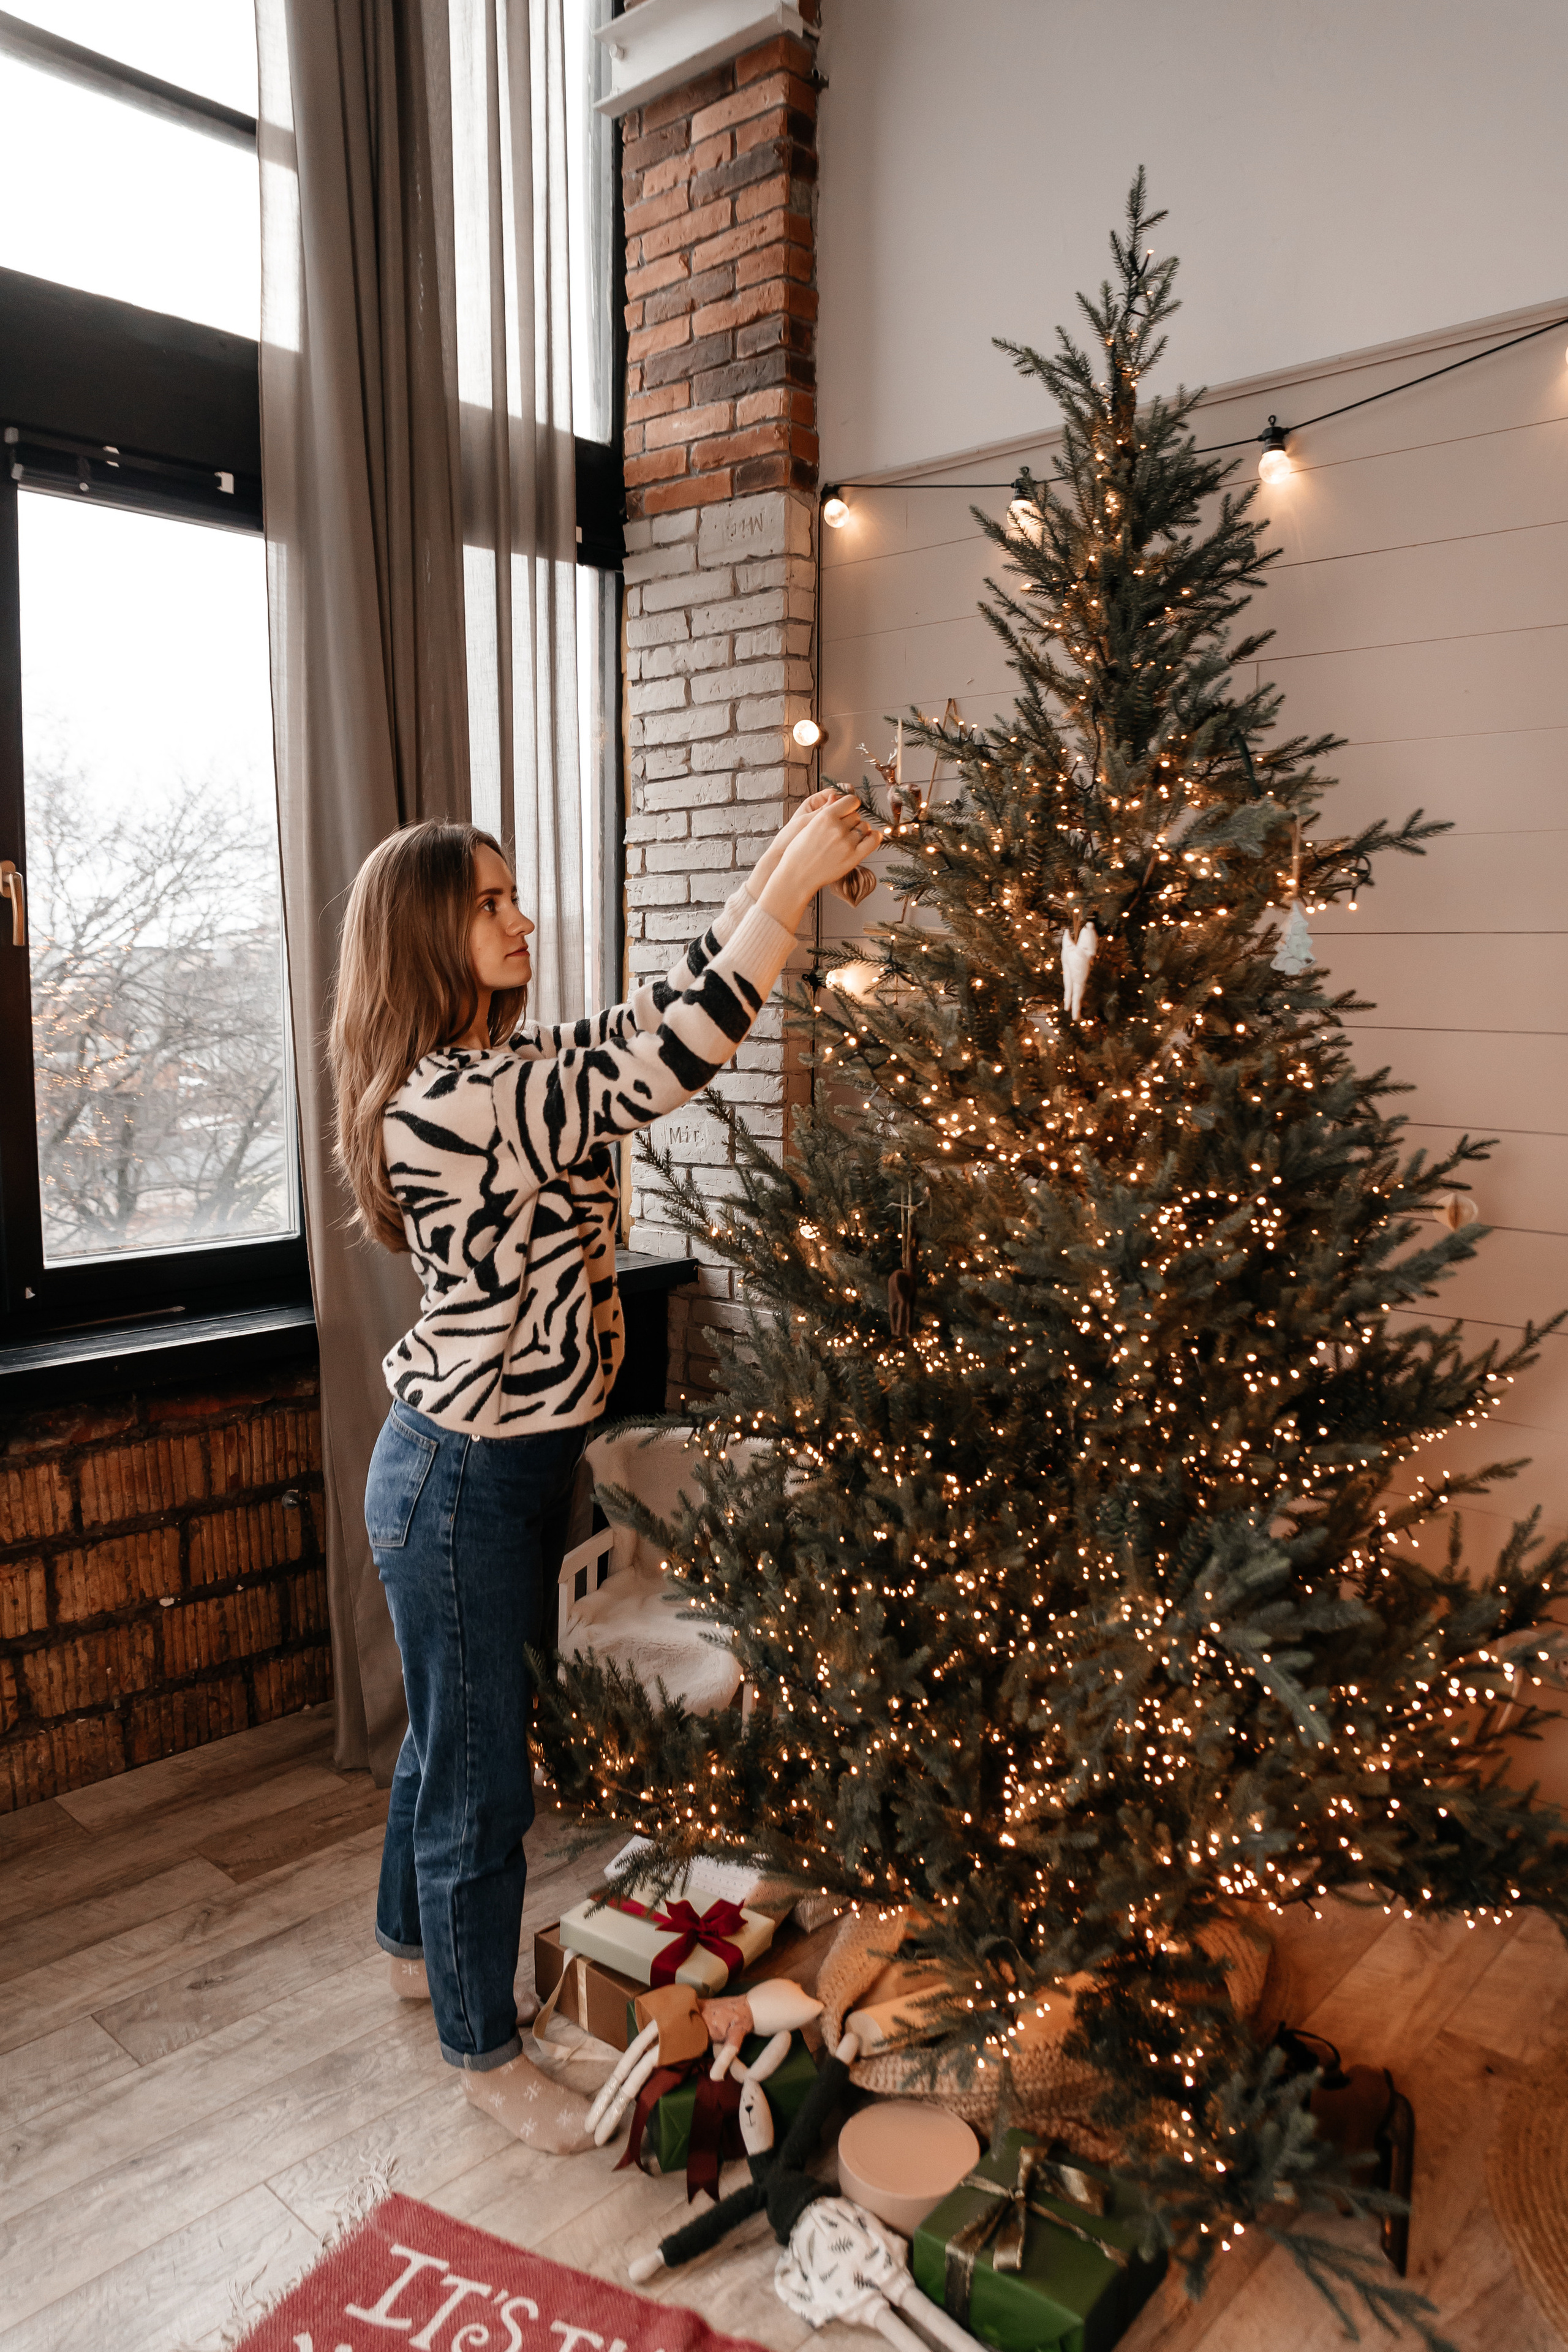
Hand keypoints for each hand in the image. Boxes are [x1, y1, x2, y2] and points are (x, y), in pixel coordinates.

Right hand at [754, 795, 884, 930]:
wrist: (797, 876)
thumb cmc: (799, 852)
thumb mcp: (807, 825)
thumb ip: (825, 812)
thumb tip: (836, 796)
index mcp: (826, 817)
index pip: (851, 801)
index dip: (850, 805)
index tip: (848, 810)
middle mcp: (838, 828)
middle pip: (856, 816)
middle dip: (851, 821)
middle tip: (842, 831)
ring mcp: (847, 843)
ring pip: (864, 827)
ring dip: (859, 830)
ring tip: (848, 839)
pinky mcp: (854, 857)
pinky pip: (873, 840)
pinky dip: (874, 837)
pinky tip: (869, 838)